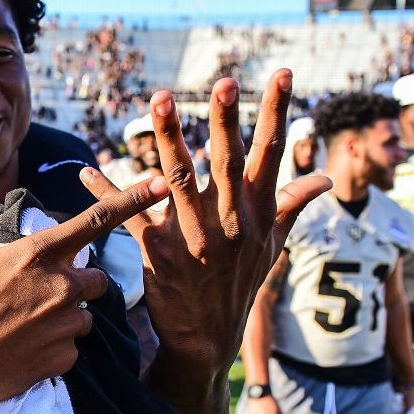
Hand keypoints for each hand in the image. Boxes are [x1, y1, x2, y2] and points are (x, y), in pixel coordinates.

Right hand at [0, 178, 169, 409]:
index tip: (160, 184)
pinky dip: (53, 346)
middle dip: (80, 283)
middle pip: (97, 279)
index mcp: (38, 254)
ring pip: (83, 316)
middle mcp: (60, 287)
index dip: (133, 198)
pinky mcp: (63, 359)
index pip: (96, 220)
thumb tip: (5, 222)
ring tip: (25, 325)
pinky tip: (23, 348)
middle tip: (44, 292)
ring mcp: (65, 326)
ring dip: (64, 316)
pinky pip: (71, 347)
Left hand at [82, 71, 331, 373]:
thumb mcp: (272, 247)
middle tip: (223, 83)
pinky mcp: (160, 253)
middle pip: (227, 160)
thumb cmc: (239, 283)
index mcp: (257, 213)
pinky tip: (88, 170)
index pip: (271, 153)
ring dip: (169, 138)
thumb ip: (292, 206)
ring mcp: (194, 237)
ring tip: (161, 100)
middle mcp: (230, 221)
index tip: (282, 74)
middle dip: (225, 119)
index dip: (277, 112)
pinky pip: (131, 215)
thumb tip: (325, 178)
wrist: (207, 339)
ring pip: (179, 179)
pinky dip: (107, 192)